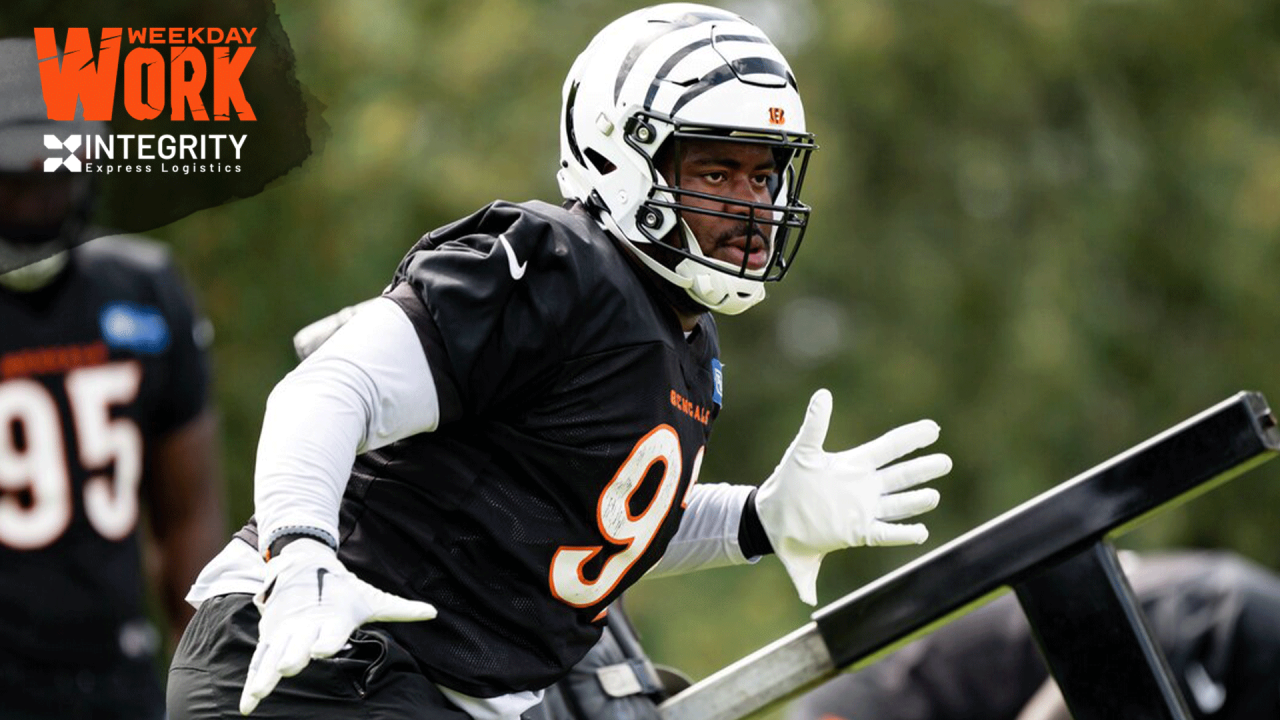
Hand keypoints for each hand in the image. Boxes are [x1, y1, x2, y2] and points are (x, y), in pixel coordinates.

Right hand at [239, 538, 437, 714]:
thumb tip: (433, 612)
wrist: (304, 562)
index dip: (327, 640)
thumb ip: (400, 610)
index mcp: (334, 616)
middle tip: (287, 667)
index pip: (331, 630)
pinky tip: (248, 704)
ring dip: (265, 674)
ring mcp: (284, 629)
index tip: (321, 650)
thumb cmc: (344, 588)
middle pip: (298, 642)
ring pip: (273, 654)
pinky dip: (253, 680)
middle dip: (292, 654)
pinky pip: (259, 660)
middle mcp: (306, 623)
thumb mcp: (372, 598)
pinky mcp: (270, 634)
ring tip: (258, 695)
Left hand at [755, 389, 950, 604]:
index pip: (888, 448)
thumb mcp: (801, 453)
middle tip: (946, 462)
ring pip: (898, 504)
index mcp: (853, 465)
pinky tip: (921, 531)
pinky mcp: (857, 533)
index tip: (933, 429)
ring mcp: (863, 510)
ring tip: (934, 495)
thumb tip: (823, 394)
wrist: (773, 520)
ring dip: (916, 500)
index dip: (911, 438)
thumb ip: (815, 425)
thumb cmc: (786, 484)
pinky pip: (886, 533)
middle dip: (923, 469)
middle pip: (900, 476)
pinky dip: (904, 533)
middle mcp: (863, 487)